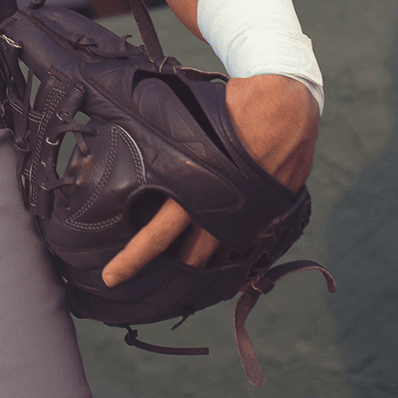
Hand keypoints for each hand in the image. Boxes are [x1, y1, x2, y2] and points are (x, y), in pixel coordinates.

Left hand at [99, 73, 318, 286]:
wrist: (285, 107)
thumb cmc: (229, 109)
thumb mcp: (185, 123)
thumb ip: (161, 141)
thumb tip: (124, 133)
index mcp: (191, 189)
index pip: (156, 234)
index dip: (133, 258)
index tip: (111, 277)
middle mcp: (218, 211)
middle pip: (189, 258)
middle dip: (168, 275)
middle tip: (145, 290)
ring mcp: (246, 218)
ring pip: (217, 256)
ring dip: (199, 266)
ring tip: (180, 282)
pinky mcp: (266, 216)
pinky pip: (242, 244)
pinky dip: (228, 253)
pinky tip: (216, 260)